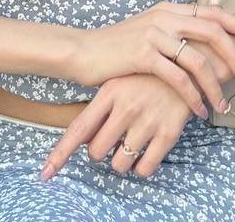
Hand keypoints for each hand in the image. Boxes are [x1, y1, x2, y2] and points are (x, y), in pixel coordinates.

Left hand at [40, 74, 192, 181]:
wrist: (189, 60)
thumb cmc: (148, 72)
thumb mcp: (120, 80)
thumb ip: (99, 108)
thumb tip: (79, 138)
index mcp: (110, 92)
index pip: (78, 128)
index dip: (61, 153)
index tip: (45, 173)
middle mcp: (127, 107)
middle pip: (97, 151)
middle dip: (100, 151)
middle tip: (111, 140)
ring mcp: (148, 120)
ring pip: (119, 164)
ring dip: (120, 161)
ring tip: (129, 143)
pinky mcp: (168, 132)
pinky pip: (145, 168)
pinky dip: (141, 168)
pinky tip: (144, 153)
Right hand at [71, 0, 234, 116]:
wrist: (83, 51)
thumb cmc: (116, 46)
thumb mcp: (147, 30)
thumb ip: (171, 30)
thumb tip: (199, 41)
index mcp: (168, 9)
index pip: (211, 12)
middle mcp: (164, 17)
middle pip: (212, 31)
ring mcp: (154, 34)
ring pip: (198, 59)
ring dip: (215, 84)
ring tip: (223, 103)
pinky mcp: (143, 55)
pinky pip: (178, 78)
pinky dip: (193, 96)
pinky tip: (198, 110)